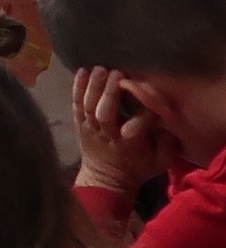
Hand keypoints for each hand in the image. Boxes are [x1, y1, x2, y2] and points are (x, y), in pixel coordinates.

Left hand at [72, 66, 173, 198]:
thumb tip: (170, 128)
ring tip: (99, 68)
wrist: (106, 179)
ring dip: (93, 86)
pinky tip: (81, 71)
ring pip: (88, 106)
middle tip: (117, 72)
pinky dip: (77, 88)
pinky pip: (76, 105)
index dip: (143, 114)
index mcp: (130, 145)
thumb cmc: (137, 167)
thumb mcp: (160, 163)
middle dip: (109, 93)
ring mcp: (91, 129)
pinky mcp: (80, 124)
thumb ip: (168, 147)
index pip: (137, 126)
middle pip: (105, 113)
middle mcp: (108, 135)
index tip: (149, 99)